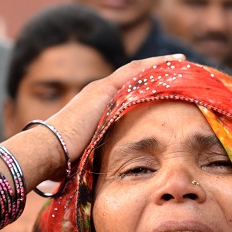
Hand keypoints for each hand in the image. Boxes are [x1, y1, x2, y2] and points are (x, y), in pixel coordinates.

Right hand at [45, 54, 184, 160]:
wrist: (48, 150)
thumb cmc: (64, 159)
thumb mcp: (92, 152)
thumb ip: (104, 151)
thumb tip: (114, 169)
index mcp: (98, 105)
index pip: (129, 90)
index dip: (149, 85)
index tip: (169, 84)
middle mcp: (100, 92)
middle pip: (135, 75)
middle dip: (158, 70)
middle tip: (182, 66)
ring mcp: (102, 88)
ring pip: (138, 70)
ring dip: (160, 65)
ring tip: (183, 62)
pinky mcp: (105, 89)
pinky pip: (136, 72)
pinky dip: (155, 66)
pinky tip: (174, 64)